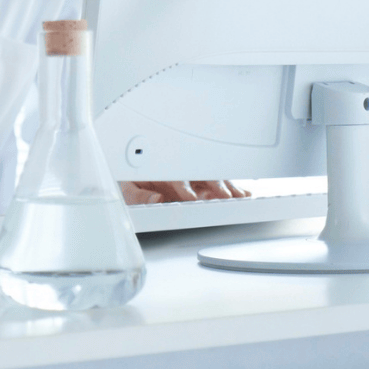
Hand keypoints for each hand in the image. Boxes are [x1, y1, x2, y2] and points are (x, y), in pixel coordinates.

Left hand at [120, 180, 248, 204]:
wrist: (124, 172)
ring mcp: (189, 177)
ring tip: (240, 196)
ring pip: (212, 178)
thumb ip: (138, 196)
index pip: (176, 177)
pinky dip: (232, 187)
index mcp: (160, 170)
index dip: (184, 187)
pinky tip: (244, 193)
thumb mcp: (124, 189)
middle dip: (214, 184)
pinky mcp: (197, 183)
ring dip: (227, 186)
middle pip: (201, 175)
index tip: (192, 198)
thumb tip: (156, 199)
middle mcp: (178, 172)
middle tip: (226, 197)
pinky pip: (216, 183)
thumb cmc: (125, 181)